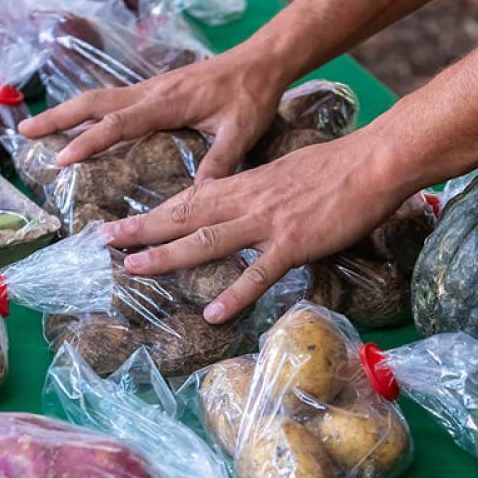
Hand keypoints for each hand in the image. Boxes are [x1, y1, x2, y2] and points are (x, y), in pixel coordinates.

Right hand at [17, 42, 290, 179]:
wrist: (262, 60)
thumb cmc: (252, 95)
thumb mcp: (241, 131)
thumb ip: (220, 161)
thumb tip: (199, 197)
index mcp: (168, 101)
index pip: (119, 122)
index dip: (89, 141)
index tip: (61, 158)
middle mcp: (152, 90)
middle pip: (94, 101)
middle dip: (58, 117)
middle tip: (25, 133)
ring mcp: (152, 86)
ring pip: (100, 95)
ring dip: (68, 110)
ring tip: (39, 127)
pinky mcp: (157, 87)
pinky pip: (115, 97)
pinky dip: (90, 108)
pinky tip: (82, 120)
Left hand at [104, 127, 406, 322]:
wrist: (372, 162)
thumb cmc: (336, 167)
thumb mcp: (286, 173)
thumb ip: (260, 191)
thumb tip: (243, 205)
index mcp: (246, 183)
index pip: (189, 198)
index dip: (152, 211)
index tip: (121, 222)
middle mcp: (248, 200)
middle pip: (186, 215)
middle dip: (142, 228)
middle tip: (104, 241)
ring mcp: (269, 222)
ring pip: (209, 240)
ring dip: (169, 255)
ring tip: (135, 268)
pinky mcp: (294, 243)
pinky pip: (259, 273)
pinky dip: (235, 294)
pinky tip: (214, 315)